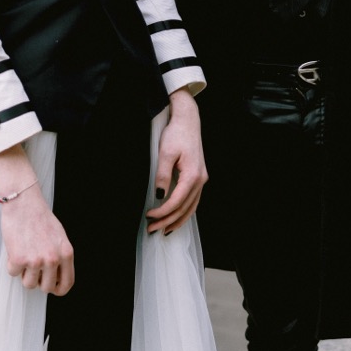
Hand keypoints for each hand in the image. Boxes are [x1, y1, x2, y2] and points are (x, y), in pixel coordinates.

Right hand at [0, 187, 74, 295]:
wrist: (23, 202)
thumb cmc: (39, 217)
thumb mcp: (59, 237)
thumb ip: (60, 256)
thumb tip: (56, 276)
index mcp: (66, 254)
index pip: (67, 283)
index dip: (58, 289)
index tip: (51, 288)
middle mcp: (53, 259)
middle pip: (47, 288)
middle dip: (39, 282)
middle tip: (33, 269)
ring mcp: (36, 261)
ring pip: (29, 283)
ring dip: (24, 273)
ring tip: (24, 255)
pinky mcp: (19, 259)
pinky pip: (13, 272)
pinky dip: (12, 263)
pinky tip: (15, 248)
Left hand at [147, 89, 207, 234]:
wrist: (188, 120)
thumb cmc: (176, 134)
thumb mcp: (165, 153)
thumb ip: (162, 175)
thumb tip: (159, 195)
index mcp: (192, 175)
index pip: (176, 202)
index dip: (162, 212)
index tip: (149, 216)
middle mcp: (200, 180)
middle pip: (185, 208)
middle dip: (168, 221)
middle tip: (152, 229)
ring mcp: (201, 179)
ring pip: (191, 207)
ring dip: (177, 220)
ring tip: (164, 230)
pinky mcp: (199, 177)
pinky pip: (193, 201)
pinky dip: (184, 212)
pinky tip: (176, 217)